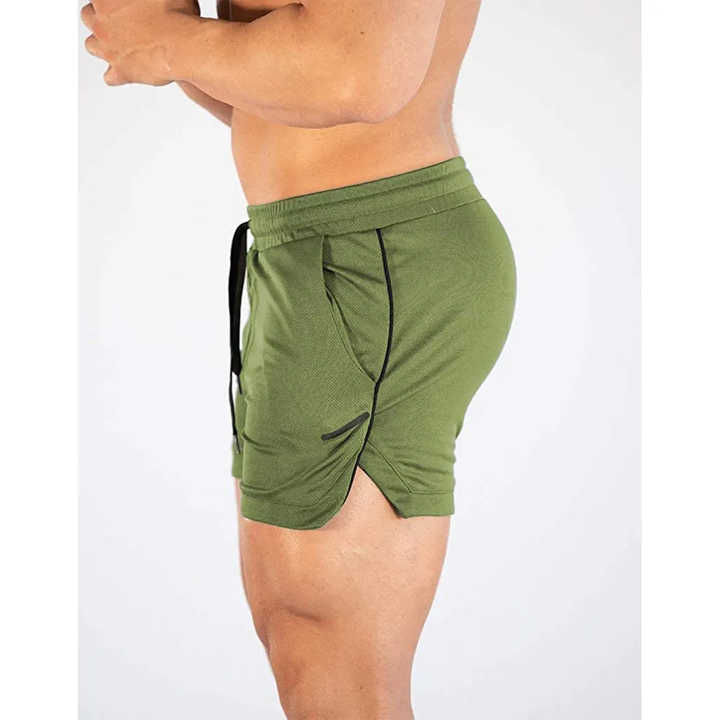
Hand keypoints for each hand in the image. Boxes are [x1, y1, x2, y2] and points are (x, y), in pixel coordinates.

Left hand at [81, 1, 198, 86]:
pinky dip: (116, 73)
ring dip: (102, 43)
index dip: (110, 1)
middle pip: (88, 16)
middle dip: (100, 17)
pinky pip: (110, 76)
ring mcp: (109, 48)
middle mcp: (101, 22)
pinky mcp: (122, 71)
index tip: (120, 3)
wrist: (183, 45)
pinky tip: (127, 69)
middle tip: (118, 18)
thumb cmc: (174, 15)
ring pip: (92, 45)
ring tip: (118, 43)